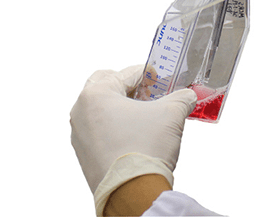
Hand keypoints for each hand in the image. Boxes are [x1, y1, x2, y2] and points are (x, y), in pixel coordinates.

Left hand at [70, 65, 196, 214]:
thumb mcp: (170, 116)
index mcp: (95, 94)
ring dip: (121, 108)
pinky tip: (133, 135)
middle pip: (106, 87)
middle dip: (129, 88)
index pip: (126, 74)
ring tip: (144, 115)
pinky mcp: (83, 153)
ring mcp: (79, 133)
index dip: (149, 74)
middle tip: (149, 93)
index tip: (161, 77)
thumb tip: (188, 96)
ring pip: (100, 110)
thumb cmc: (144, 149)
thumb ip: (180, 99)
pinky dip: (114, 128)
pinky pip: (98, 131)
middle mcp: (81, 110)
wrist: (133, 193)